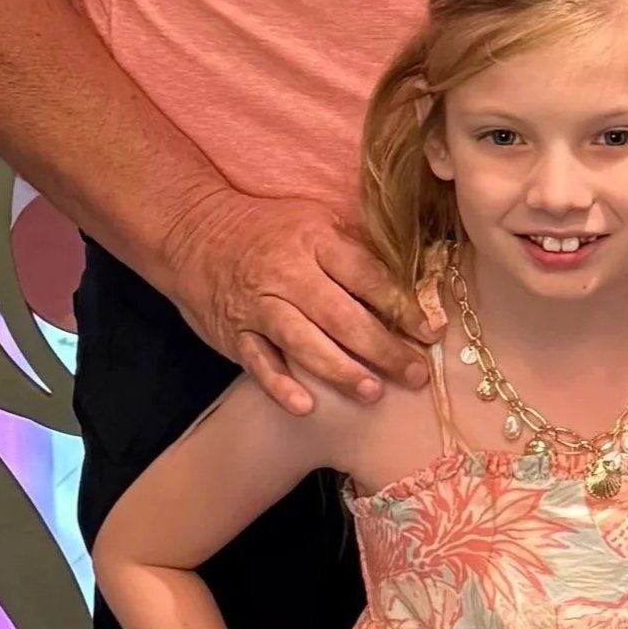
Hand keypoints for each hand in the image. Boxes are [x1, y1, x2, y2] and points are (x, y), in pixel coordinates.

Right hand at [159, 186, 427, 413]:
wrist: (195, 231)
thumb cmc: (269, 229)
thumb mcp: (315, 221)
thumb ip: (356, 250)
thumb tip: (412, 278)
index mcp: (316, 241)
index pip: (368, 277)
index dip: (403, 306)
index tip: (432, 332)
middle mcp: (289, 274)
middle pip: (343, 316)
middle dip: (383, 348)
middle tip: (415, 375)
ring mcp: (259, 305)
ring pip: (304, 342)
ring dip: (340, 370)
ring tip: (372, 393)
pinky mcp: (234, 332)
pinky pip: (259, 362)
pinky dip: (281, 385)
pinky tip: (306, 406)